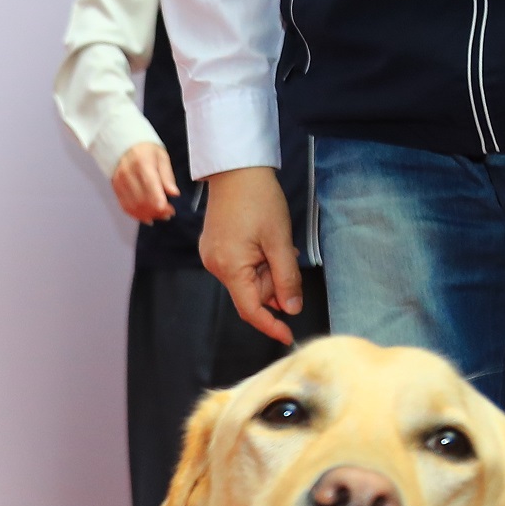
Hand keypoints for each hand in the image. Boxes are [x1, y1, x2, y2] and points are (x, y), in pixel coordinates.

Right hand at [110, 140, 180, 223]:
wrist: (124, 146)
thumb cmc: (146, 151)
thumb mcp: (161, 157)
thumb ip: (167, 176)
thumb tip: (174, 193)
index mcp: (142, 162)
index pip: (150, 185)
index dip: (159, 201)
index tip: (169, 210)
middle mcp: (128, 173)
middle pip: (142, 199)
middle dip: (157, 210)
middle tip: (169, 212)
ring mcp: (120, 182)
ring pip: (134, 206)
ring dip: (149, 214)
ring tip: (160, 215)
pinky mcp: (116, 189)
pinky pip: (126, 207)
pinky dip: (138, 215)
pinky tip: (148, 216)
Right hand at [200, 167, 303, 344]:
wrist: (237, 169)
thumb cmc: (259, 200)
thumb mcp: (280, 241)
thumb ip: (287, 278)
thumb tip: (293, 309)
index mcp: (230, 267)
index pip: (250, 310)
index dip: (270, 325)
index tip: (288, 336)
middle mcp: (215, 266)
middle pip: (250, 293)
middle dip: (273, 283)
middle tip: (288, 255)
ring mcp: (212, 256)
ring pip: (246, 279)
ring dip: (266, 269)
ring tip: (277, 243)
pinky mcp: (214, 247)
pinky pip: (239, 266)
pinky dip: (256, 261)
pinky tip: (265, 241)